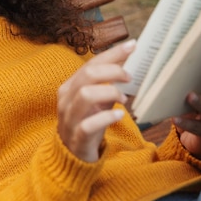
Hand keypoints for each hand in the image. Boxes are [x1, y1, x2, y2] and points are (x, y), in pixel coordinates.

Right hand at [57, 40, 134, 161]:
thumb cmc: (87, 122)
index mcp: (70, 87)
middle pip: (87, 75)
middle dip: (113, 71)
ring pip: (86, 95)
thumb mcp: (96, 101)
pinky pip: (89, 124)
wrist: (72, 155)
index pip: (90, 64)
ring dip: (110, 92)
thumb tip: (129, 61)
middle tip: (130, 78)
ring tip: (124, 98)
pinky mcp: (77, 137)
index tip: (133, 46)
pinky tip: (120, 115)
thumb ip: (107, 83)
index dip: (112, 53)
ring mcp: (69, 118)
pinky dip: (106, 117)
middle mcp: (66, 100)